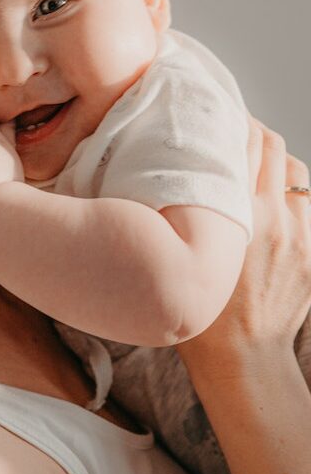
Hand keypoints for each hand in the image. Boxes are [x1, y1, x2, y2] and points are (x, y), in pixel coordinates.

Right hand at [178, 119, 310, 382]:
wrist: (243, 358)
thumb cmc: (200, 313)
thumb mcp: (181, 254)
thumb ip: (186, 211)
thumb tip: (175, 173)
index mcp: (238, 216)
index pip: (246, 144)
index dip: (232, 121)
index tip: (215, 115)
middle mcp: (276, 220)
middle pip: (274, 148)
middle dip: (252, 134)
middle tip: (229, 134)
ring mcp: (301, 236)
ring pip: (295, 172)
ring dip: (274, 162)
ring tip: (250, 167)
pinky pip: (307, 203)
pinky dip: (289, 193)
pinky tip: (269, 201)